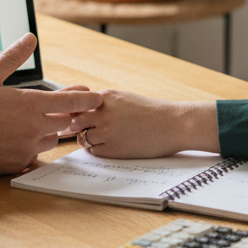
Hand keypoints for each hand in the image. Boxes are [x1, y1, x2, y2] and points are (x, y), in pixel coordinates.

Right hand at [0, 34, 102, 176]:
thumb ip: (13, 57)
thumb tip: (30, 37)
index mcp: (31, 105)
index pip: (70, 102)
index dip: (86, 98)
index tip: (97, 96)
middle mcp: (34, 128)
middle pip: (64, 121)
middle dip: (66, 113)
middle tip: (67, 107)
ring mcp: (28, 147)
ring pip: (52, 139)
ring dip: (50, 130)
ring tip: (37, 122)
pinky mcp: (19, 163)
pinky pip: (35, 155)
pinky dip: (33, 147)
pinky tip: (22, 140)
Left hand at [68, 90, 218, 157]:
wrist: (172, 124)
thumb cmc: (151, 111)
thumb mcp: (125, 99)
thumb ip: (105, 103)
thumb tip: (84, 112)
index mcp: (105, 96)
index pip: (77, 104)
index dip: (76, 113)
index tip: (79, 118)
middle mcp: (102, 112)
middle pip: (74, 121)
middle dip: (78, 127)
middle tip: (85, 130)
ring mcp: (106, 131)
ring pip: (82, 137)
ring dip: (88, 139)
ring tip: (103, 138)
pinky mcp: (112, 149)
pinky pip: (94, 151)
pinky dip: (98, 150)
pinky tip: (111, 146)